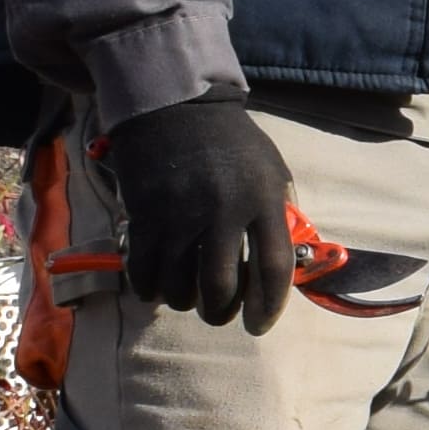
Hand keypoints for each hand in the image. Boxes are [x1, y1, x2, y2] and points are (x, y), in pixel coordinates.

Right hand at [97, 96, 298, 331]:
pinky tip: (158, 286)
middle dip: (220, 312)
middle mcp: (223, 211)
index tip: (258, 324)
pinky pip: (145, 272)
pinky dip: (150, 289)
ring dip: (185, 302)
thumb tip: (284, 265)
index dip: (268, 307)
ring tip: (189, 296)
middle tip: (219, 313)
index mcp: (263, 201)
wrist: (176, 105)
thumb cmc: (231, 143)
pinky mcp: (144, 215)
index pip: (274, 270)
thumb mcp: (272, 170)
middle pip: (221, 287)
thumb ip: (280, 215)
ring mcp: (180, 215)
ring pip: (180, 287)